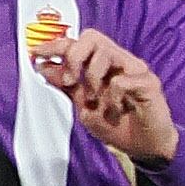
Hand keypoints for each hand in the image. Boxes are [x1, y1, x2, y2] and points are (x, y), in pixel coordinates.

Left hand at [33, 28, 177, 164]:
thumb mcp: (83, 107)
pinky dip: (113, 97)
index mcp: (101, 65)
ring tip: (95, 100)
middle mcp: (118, 61)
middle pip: (91, 37)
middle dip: (74, 56)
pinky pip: (121, 80)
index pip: (77, 43)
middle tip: (70, 80)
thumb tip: (43, 67)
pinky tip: (117, 110)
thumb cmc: (117, 127)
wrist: (144, 148)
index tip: (36, 54)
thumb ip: (66, 86)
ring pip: (105, 52)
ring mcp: (134, 69)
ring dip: (92, 78)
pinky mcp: (148, 82)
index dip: (55, 45)